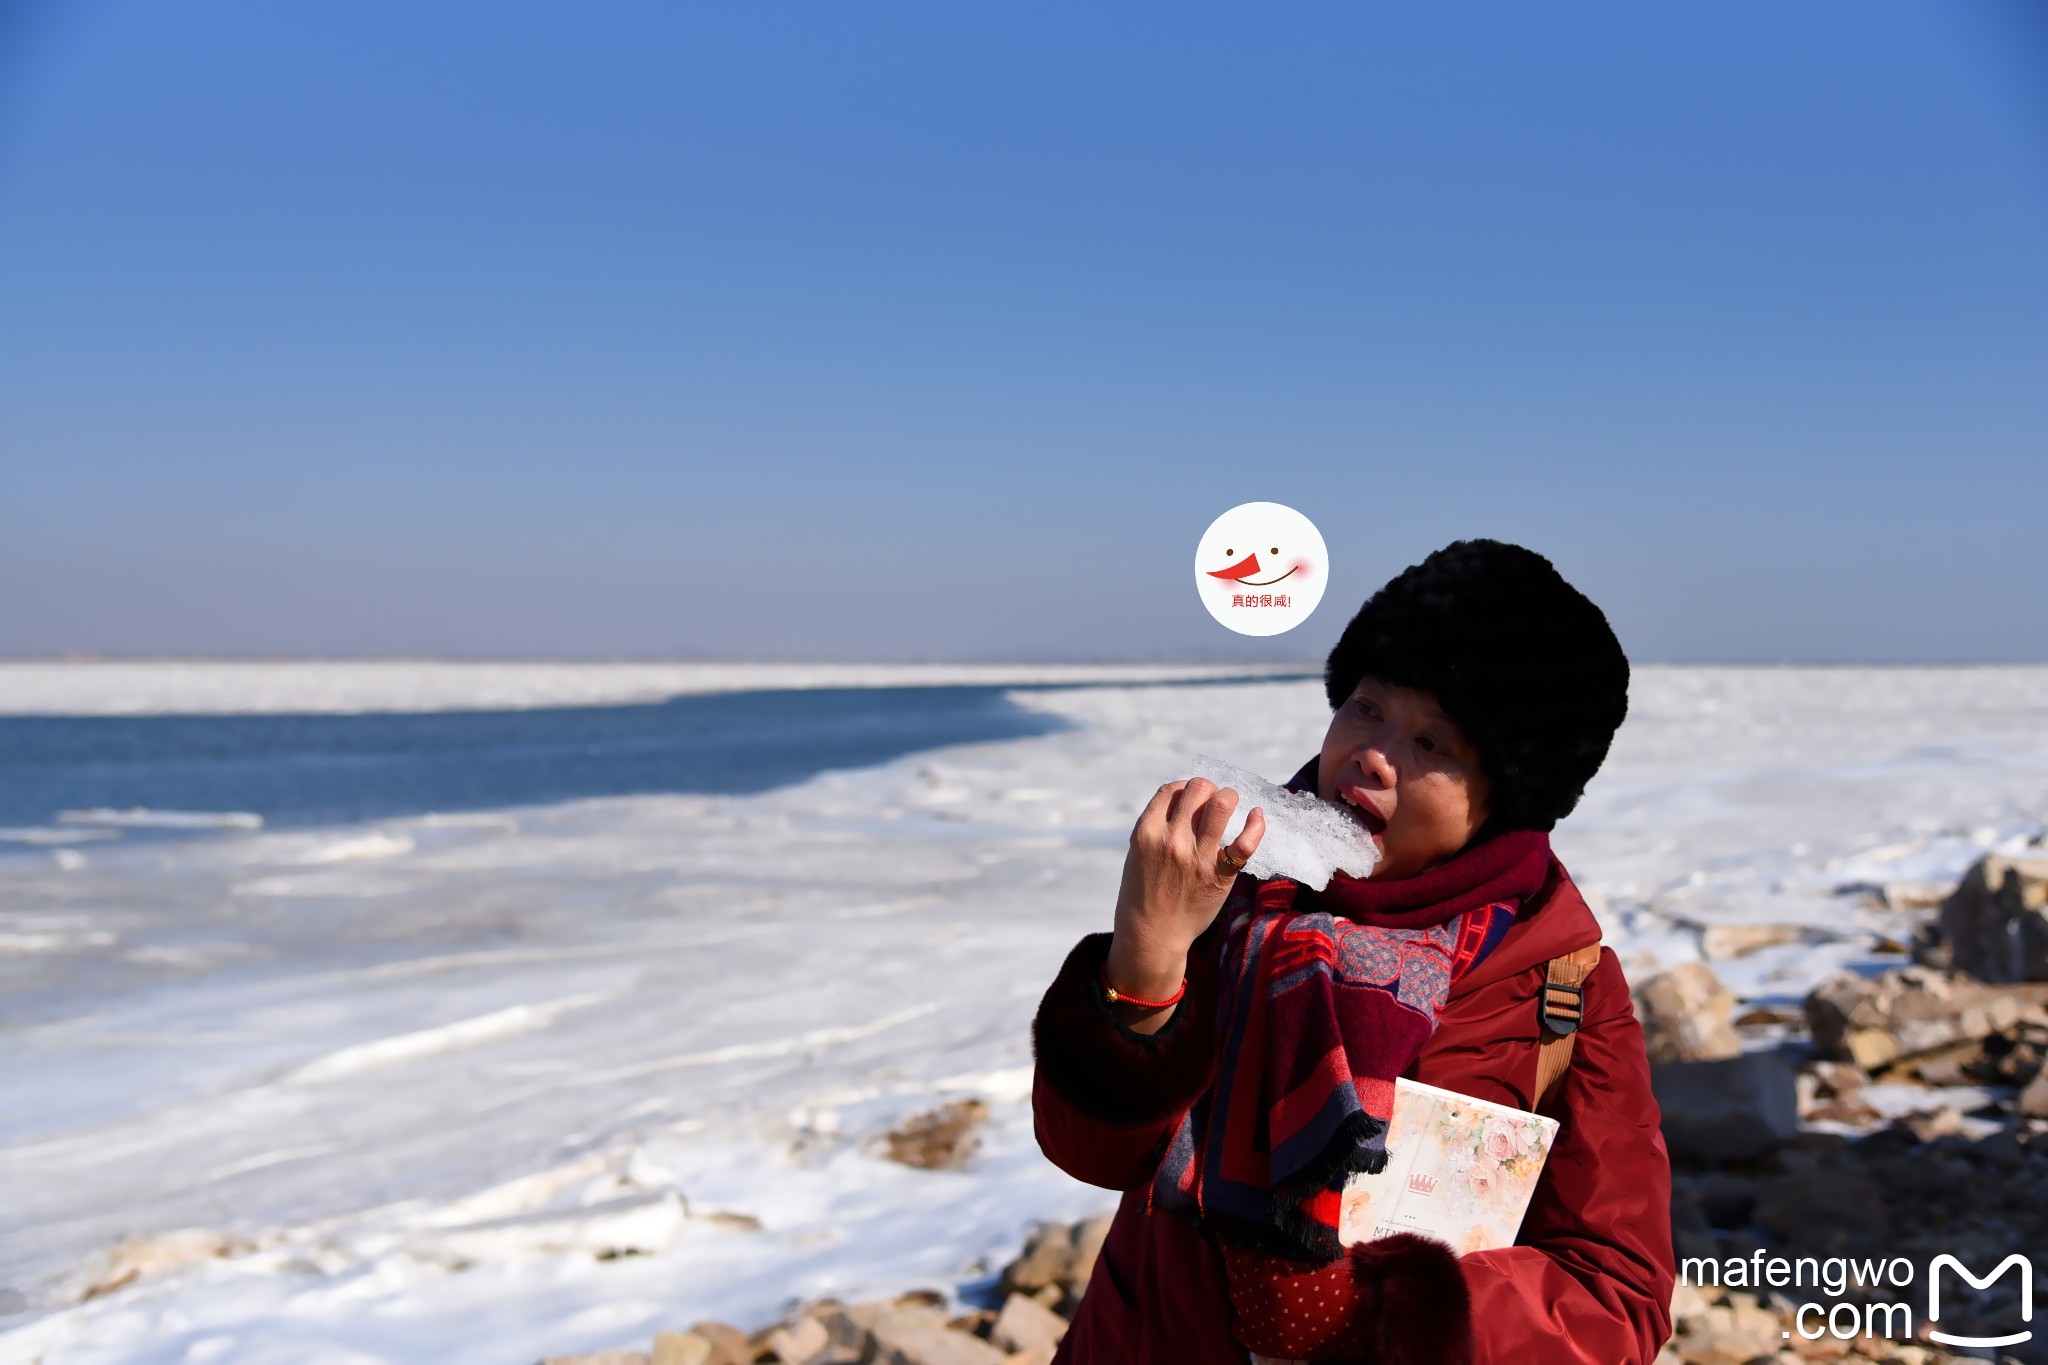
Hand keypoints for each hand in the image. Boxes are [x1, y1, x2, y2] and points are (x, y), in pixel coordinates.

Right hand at [1104, 779, 1264, 1023]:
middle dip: (1209, 789)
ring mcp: (1197, 857)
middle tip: (1212, 801)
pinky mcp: (1219, 876)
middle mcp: (1171, 840)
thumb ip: (1158, 826)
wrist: (1151, 934)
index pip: (1173, 789)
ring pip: (1221, 804)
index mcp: (1147, 832)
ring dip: (1229, 797)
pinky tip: (1256, 815)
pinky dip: (1255, 824)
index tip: (1192, 798)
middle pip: (1198, 789)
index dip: (1186, 788)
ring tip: (1231, 803)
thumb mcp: (1139, 852)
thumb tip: (1186, 799)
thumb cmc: (1144, 892)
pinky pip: (1244, 842)